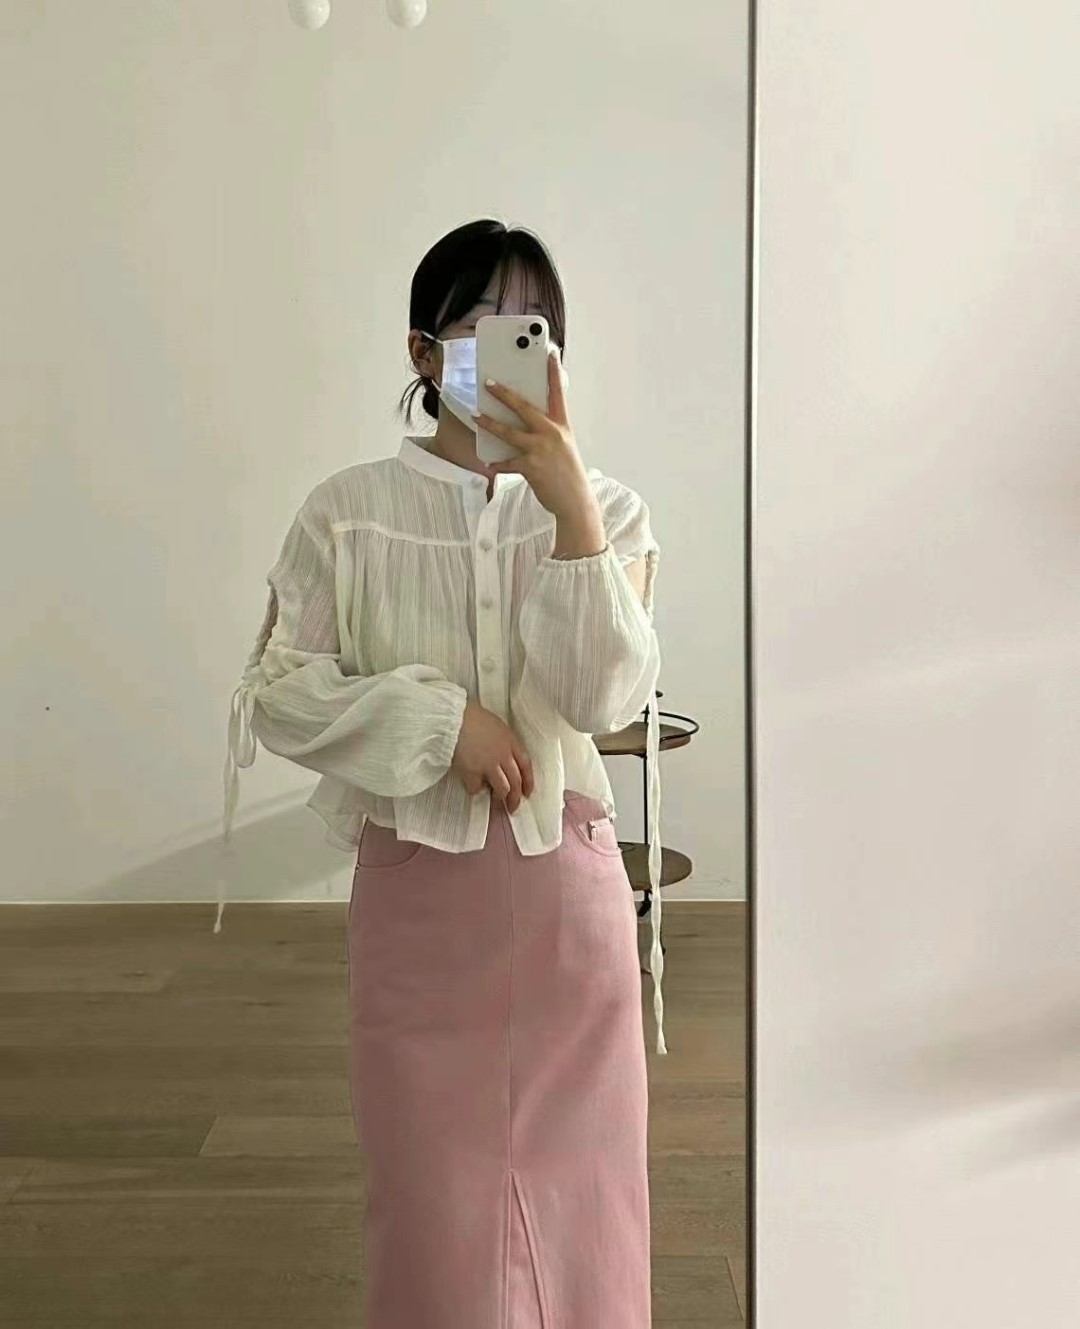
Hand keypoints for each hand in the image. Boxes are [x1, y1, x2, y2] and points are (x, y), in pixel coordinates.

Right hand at [451, 700, 534, 812]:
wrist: (452, 718)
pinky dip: (476, 789)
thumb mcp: (496, 726)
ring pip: (502, 788)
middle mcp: (503, 755)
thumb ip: (503, 742)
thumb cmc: (471, 717)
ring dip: (500, 798)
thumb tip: (503, 758)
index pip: (526, 765)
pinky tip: (473, 785)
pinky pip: (477, 788)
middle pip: (516, 781)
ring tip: (496, 802)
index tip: (527, 792)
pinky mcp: (472, 772)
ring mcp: (488, 764)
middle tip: (513, 806)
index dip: (528, 781)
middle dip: (515, 797)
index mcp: (510, 741)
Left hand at [474, 351, 596, 520]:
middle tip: (489, 383)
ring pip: (508, 432)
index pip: (558, 394)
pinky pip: (507, 462)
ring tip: (476, 416)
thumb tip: (526, 425)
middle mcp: (551, 434)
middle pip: (523, 407)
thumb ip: (548, 433)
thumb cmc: (568, 474)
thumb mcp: (564, 447)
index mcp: (562, 426)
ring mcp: (540, 449)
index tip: (550, 354)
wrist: (575, 501)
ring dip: (489, 423)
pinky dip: (497, 464)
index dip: (554, 372)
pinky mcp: (529, 466)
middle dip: (504, 394)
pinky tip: (489, 464)